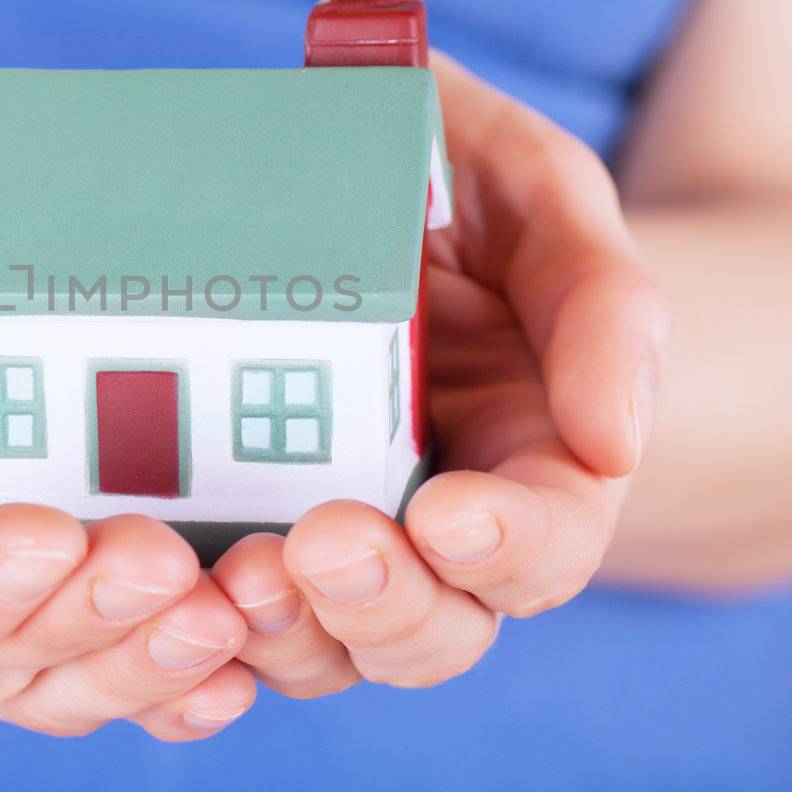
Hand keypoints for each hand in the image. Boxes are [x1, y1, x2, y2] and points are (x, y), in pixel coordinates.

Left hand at [211, 53, 668, 694]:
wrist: (323, 148)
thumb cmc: (456, 170)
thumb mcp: (539, 192)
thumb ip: (600, 302)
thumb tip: (615, 446)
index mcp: (530, 450)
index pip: (546, 543)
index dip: (508, 548)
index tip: (447, 514)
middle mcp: (433, 512)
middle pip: (437, 628)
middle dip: (387, 605)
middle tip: (323, 545)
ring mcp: (332, 520)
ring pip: (330, 642)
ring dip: (292, 630)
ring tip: (243, 574)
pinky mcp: (237, 514)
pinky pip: (232, 606)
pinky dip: (212, 617)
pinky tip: (176, 579)